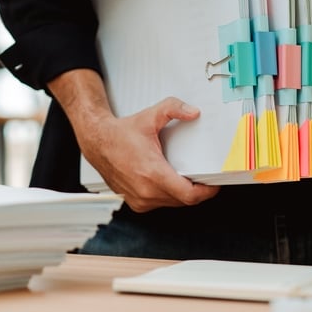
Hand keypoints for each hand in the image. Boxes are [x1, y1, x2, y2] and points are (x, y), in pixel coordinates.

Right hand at [78, 96, 218, 211]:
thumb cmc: (120, 134)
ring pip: (172, 203)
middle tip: (204, 177)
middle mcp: (146, 191)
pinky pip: (160, 203)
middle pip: (184, 200)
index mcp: (153, 173)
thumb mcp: (149, 116)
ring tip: (187, 178)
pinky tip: (169, 181)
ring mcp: (140, 200)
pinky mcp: (135, 203)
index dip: (206, 192)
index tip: (214, 185)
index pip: (188, 195)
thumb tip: (193, 112)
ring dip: (182, 193)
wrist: (97, 143)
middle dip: (196, 190)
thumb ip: (173, 109)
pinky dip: (168, 195)